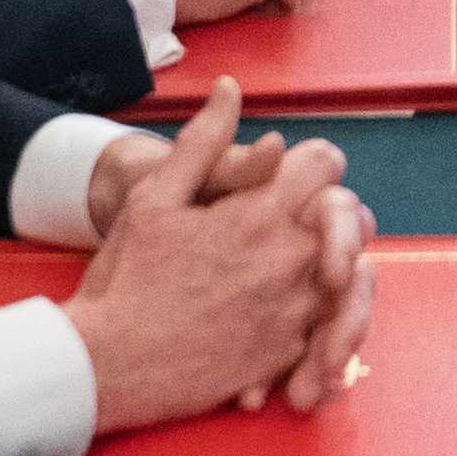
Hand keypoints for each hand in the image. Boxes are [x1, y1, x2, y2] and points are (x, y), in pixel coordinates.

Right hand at [64, 85, 362, 430]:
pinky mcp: (285, 356)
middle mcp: (290, 264)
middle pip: (348, 218)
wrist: (108, 367)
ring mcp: (293, 315)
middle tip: (286, 220)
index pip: (326, 164)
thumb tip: (230, 89)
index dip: (309, 162)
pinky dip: (304, 313)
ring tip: (270, 267)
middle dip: (324, 211)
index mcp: (260, 216)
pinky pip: (321, 323)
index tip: (288, 175)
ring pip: (343, 273)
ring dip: (320, 263)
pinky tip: (262, 310)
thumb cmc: (125, 278)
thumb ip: (201, 141)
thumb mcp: (153, 199)